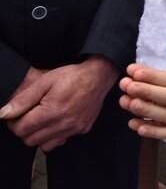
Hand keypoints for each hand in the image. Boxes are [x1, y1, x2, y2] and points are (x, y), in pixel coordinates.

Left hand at [0, 56, 118, 150]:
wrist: (99, 76)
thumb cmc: (72, 76)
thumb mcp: (44, 81)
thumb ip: (23, 99)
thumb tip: (4, 113)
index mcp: (52, 111)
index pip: (20, 129)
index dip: (13, 121)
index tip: (17, 113)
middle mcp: (64, 124)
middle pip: (29, 140)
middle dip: (24, 129)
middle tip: (29, 115)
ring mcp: (74, 129)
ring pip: (43, 145)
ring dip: (38, 135)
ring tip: (42, 119)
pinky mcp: (82, 130)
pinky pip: (60, 141)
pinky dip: (53, 135)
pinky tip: (56, 121)